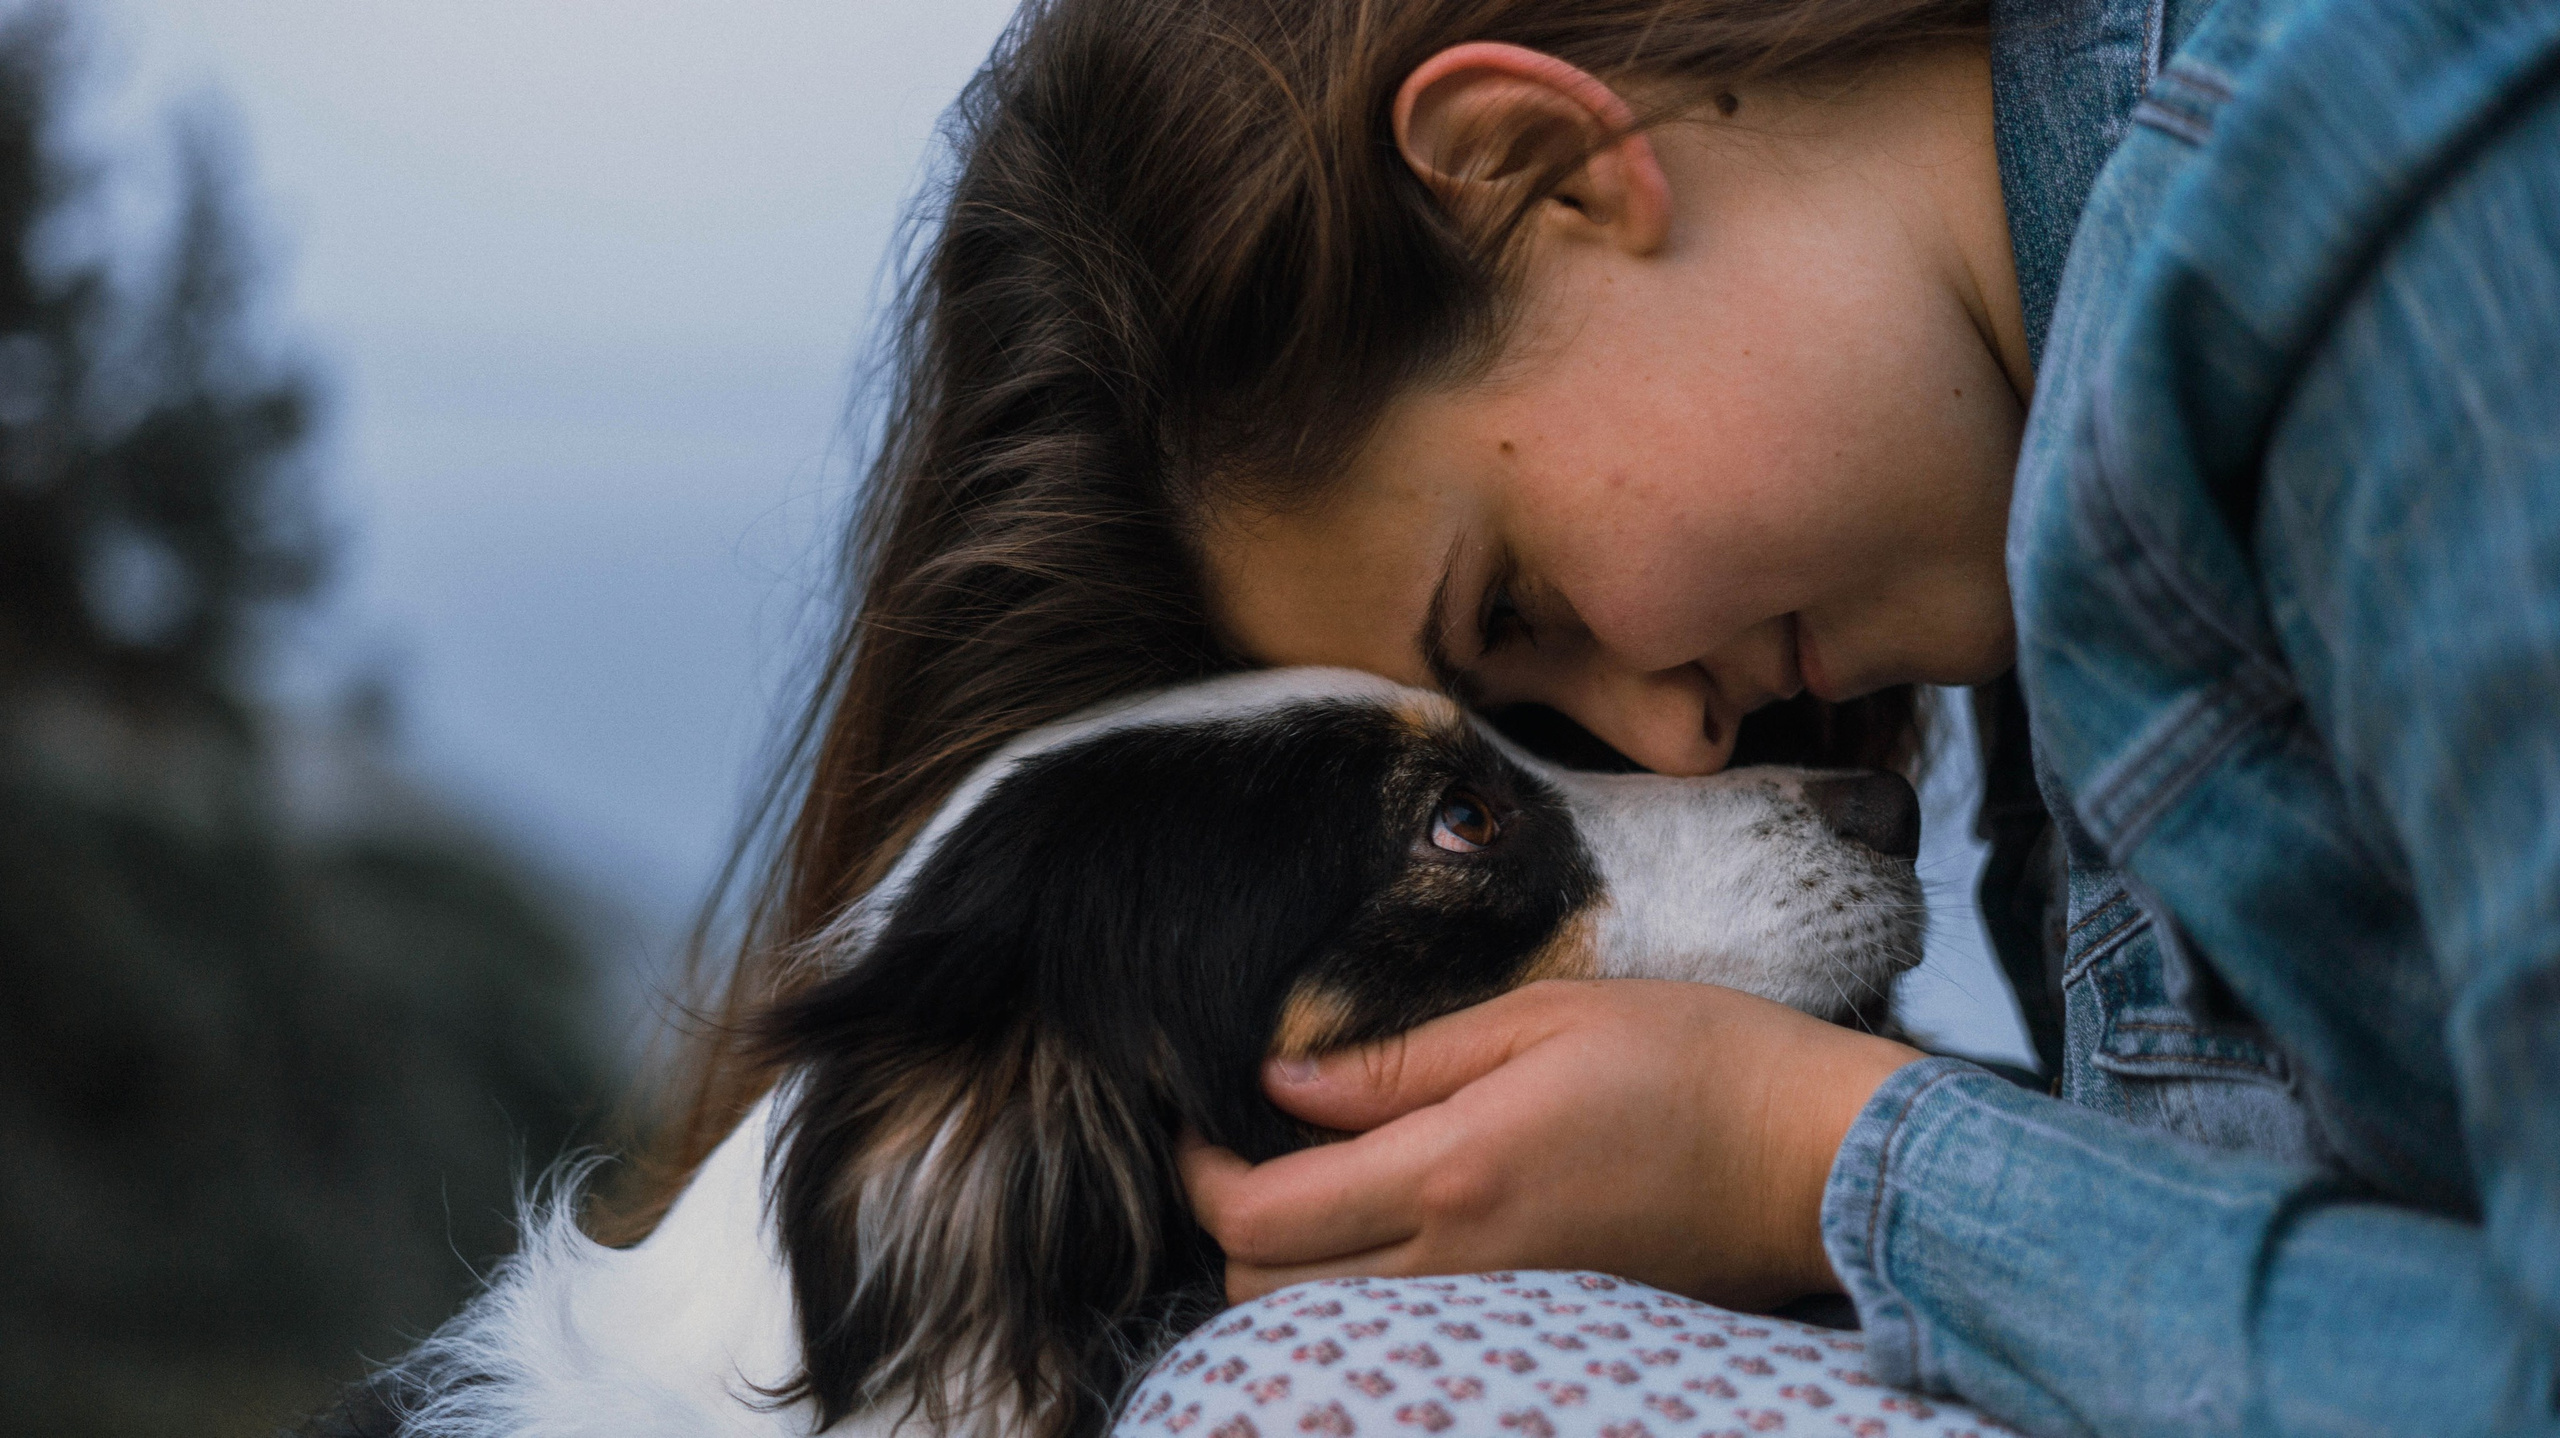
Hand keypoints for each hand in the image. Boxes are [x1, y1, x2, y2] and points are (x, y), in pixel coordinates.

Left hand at [1181, 979, 1919, 1309]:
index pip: (1261, 1217)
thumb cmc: (1693, 1059)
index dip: (1200, 1173)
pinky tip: (1395, 1225)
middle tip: (1254, 1150)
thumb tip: (1283, 1083)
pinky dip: (1367, 1295)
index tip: (1199, 1121)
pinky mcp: (1543, 1333)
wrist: (1817, 1156)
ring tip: (1320, 1184)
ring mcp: (1503, 1314)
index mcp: (1453, 1172)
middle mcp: (1463, 1264)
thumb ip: (1401, 1062)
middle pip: (1270, 1294)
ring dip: (1296, 1269)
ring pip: (1333, 1327)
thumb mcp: (1540, 1019)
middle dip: (1234, 1228)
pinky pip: (1409, 1333)